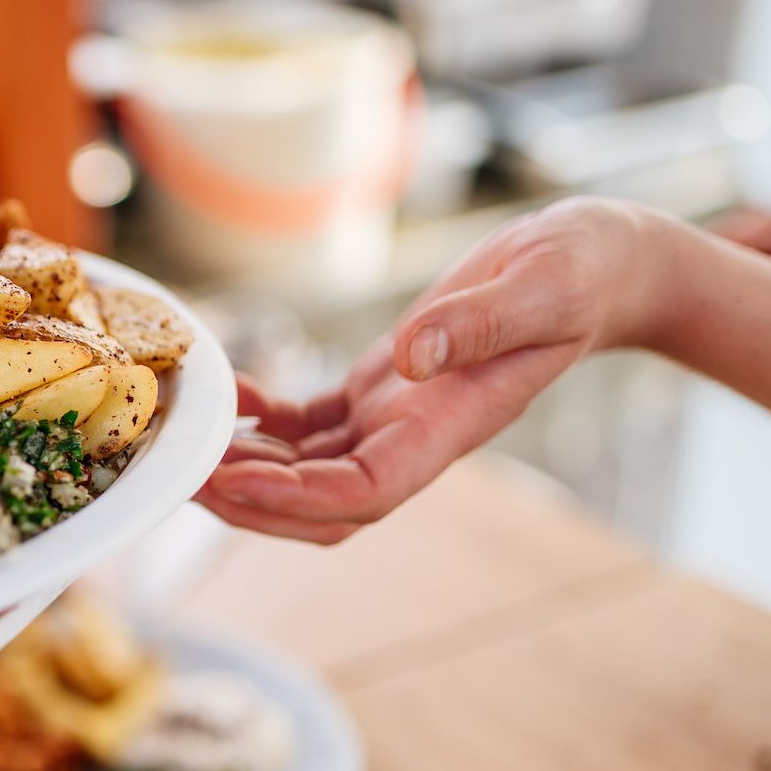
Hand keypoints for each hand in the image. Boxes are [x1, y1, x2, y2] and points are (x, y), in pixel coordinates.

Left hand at [201, 197, 677, 541]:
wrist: (595, 265)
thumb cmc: (581, 272)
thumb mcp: (543, 286)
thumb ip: (482, 323)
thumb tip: (414, 354)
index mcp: (451, 428)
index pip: (364, 494)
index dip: (295, 501)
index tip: (233, 484)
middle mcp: (416, 437)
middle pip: (319, 505)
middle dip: (248, 502)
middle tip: (175, 474)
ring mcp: (395, 419)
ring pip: (304, 474)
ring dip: (243, 468)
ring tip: (180, 442)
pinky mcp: (380, 390)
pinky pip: (308, 428)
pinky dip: (261, 421)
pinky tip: (228, 391)